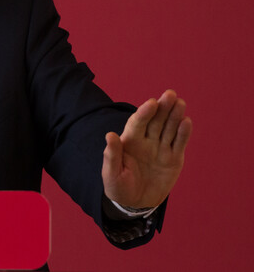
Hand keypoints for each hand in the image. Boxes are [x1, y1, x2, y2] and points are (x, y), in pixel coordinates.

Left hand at [102, 89, 191, 208]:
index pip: (138, 123)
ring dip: (175, 116)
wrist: (134, 203)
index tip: (150, 103)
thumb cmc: (118, 186)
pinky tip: (187, 122)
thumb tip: (109, 135)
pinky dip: (183, 133)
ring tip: (180, 103)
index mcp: (129, 141)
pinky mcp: (173, 159)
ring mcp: (161, 148)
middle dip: (163, 107)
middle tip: (170, 94)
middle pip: (156, 121)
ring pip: (169, 128)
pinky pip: (179, 143)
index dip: (144, 112)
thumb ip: (112, 155)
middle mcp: (146, 141)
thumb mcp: (111, 173)